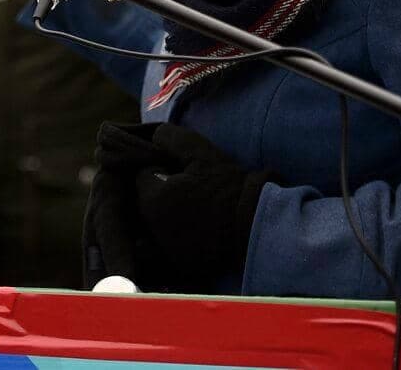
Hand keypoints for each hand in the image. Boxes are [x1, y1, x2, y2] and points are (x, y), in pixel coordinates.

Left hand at [132, 124, 271, 290]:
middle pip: (145, 203)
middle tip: (187, 189)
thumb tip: (154, 134)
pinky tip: (195, 232)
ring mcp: (166, 251)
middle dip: (158, 194)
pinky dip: (175, 240)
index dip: (158, 170)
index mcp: (153, 200)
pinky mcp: (182, 267)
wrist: (258, 225)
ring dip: (164, 218)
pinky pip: (167, 249)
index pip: (142, 177)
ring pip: (154, 227)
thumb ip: (172, 138)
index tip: (179, 172)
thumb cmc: (230, 186)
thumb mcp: (201, 152)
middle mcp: (153, 229)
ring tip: (192, 211)